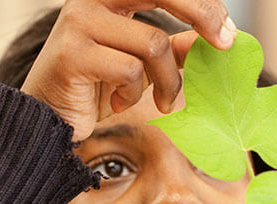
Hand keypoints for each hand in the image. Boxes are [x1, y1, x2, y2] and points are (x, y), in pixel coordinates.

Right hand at [20, 0, 237, 141]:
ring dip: (167, 81)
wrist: (48, 118)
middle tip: (224, 44)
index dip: (201, 4)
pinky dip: (133, 94)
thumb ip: (170, 49)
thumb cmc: (94, 88)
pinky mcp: (73, 53)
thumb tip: (210, 39)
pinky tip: (119, 103)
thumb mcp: (140, 65)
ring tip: (161, 101)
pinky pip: (129, 70)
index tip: (227, 33)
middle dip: (202, 14)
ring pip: (153, 44)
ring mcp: (79, 22)